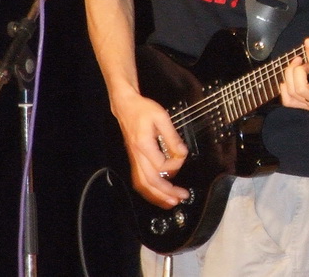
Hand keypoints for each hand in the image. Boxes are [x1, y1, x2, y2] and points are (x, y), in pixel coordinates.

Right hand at [113, 91, 188, 207]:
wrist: (125, 106)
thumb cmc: (143, 109)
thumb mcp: (161, 117)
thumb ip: (172, 136)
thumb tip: (182, 153)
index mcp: (143, 145)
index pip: (160, 165)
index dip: (174, 165)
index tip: (182, 156)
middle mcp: (136, 155)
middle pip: (149, 181)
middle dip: (166, 193)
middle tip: (181, 197)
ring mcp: (133, 159)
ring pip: (142, 184)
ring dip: (157, 196)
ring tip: (171, 201)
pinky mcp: (134, 159)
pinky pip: (139, 180)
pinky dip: (149, 190)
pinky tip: (158, 193)